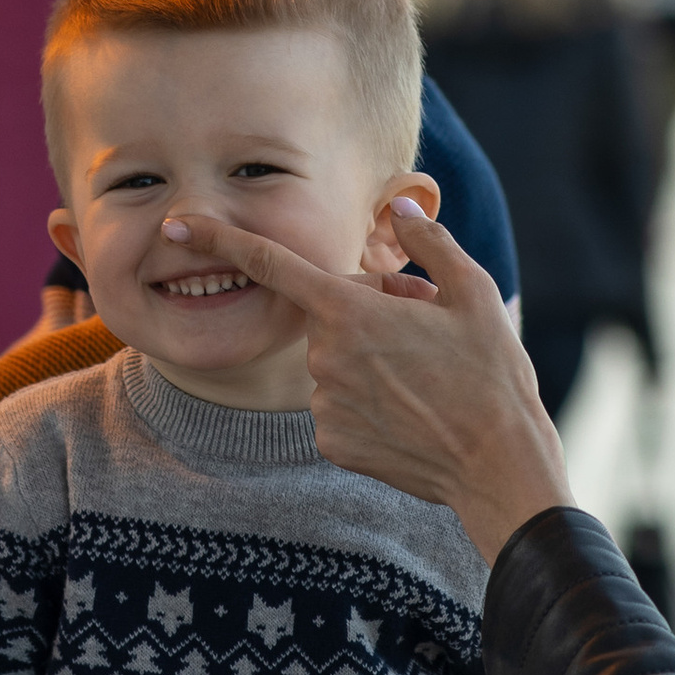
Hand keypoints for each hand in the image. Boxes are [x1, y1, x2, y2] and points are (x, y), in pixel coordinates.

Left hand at [149, 195, 571, 563]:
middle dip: (368, 312)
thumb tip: (400, 208)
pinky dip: (368, 403)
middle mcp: (324, 357)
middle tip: (426, 330)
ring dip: (370, 359)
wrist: (497, 465)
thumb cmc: (491, 374)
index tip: (177, 227)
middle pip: (331, 314)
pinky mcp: (331, 442)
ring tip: (426, 376)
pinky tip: (410, 413)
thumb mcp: (474, 293)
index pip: (272, 266)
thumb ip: (428, 243)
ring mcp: (324, 404)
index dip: (220, 241)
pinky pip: (340, 405)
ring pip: (336, 361)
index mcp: (350, 312)